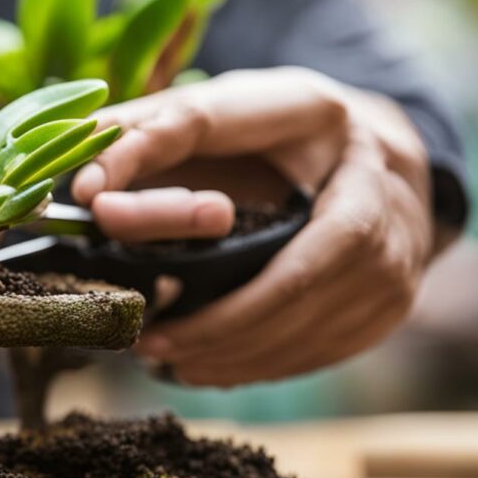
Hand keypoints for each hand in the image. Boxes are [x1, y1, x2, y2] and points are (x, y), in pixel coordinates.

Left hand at [71, 67, 446, 386]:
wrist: (375, 158)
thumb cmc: (278, 137)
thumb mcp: (221, 116)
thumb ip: (152, 134)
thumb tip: (82, 184)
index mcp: (311, 111)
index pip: (220, 138)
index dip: (156, 187)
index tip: (94, 209)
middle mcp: (369, 177)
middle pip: (294, 270)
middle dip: (217, 318)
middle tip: (148, 340)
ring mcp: (395, 244)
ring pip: (310, 318)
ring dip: (231, 351)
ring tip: (165, 358)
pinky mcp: (393, 298)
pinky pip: (323, 347)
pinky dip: (260, 365)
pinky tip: (208, 366)